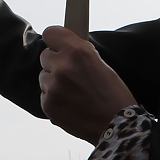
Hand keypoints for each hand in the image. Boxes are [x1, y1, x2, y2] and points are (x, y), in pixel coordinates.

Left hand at [39, 26, 136, 143]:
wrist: (116, 126)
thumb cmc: (113, 95)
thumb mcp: (100, 63)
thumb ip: (79, 52)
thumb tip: (63, 45)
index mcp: (78, 51)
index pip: (50, 33)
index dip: (55, 40)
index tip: (58, 45)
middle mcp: (62, 66)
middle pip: (45, 55)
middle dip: (56, 62)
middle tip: (72, 74)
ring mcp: (53, 86)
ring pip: (43, 76)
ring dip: (54, 82)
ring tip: (75, 93)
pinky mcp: (47, 104)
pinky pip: (44, 94)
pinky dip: (54, 98)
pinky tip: (71, 104)